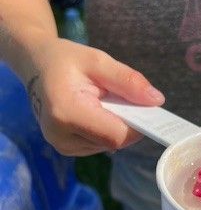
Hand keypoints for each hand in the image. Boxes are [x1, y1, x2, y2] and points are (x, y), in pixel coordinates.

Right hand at [28, 37, 163, 155]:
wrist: (35, 66)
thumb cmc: (67, 60)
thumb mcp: (99, 61)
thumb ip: (128, 81)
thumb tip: (157, 101)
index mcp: (67, 112)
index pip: (116, 135)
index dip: (136, 125)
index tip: (144, 107)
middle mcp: (61, 136)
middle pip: (114, 141)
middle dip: (126, 122)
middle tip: (119, 98)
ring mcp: (62, 146)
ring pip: (109, 145)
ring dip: (115, 126)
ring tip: (102, 102)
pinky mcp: (66, 149)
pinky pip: (99, 145)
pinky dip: (105, 130)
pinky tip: (95, 112)